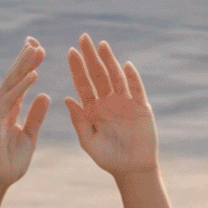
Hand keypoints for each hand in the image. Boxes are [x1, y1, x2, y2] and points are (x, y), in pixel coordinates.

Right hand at [0, 34, 49, 187]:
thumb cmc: (9, 163)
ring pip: (11, 83)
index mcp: (9, 110)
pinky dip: (22, 86)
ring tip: (36, 48)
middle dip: (25, 59)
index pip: (20, 82)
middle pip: (14, 77)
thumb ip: (36, 116)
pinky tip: (33, 74)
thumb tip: (46, 95)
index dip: (29, 65)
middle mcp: (0, 107)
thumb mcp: (29, 136)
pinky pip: (11, 99)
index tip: (39, 49)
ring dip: (24, 65)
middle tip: (36, 40)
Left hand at [65, 34, 158, 177]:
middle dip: (91, 56)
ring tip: (102, 45)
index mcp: (92, 109)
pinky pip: (136, 89)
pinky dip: (132, 77)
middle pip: (98, 74)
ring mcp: (125, 102)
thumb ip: (79, 121)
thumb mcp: (89, 142)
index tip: (70, 52)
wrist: (132, 170)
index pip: (83, 84)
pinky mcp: (141, 107)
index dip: (77, 68)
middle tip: (84, 37)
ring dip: (109, 61)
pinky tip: (126, 65)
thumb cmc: (108, 159)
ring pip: (116, 77)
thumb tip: (67, 99)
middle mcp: (107, 102)